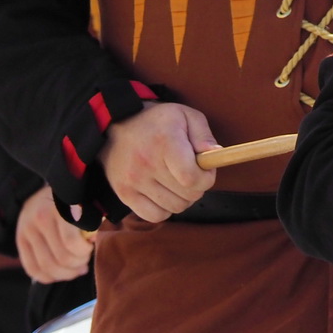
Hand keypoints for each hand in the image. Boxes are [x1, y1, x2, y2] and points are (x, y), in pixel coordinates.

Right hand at [16, 187, 93, 282]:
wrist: (42, 187)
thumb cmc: (70, 198)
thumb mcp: (83, 202)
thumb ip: (90, 221)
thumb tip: (94, 241)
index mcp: (59, 208)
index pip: (71, 243)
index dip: (84, 252)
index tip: (90, 247)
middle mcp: (40, 218)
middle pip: (61, 258)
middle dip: (77, 264)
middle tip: (84, 260)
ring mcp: (27, 230)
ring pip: (47, 267)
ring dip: (65, 273)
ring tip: (75, 268)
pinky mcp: (20, 240)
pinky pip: (32, 268)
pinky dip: (48, 277)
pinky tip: (60, 273)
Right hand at [100, 103, 218, 221]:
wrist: (116, 125)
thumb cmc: (158, 121)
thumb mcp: (185, 115)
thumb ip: (204, 134)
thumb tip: (216, 154)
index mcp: (165, 141)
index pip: (192, 178)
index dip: (207, 178)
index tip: (205, 169)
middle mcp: (146, 163)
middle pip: (188, 195)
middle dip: (197, 186)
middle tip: (191, 173)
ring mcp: (133, 181)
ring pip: (175, 208)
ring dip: (183, 198)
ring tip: (177, 181)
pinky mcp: (124, 194)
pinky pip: (155, 216)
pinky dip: (165, 209)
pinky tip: (165, 193)